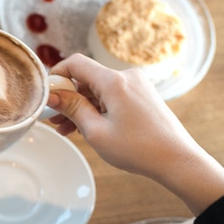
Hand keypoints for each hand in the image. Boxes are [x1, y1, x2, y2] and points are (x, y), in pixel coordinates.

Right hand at [46, 53, 223, 213]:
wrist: (177, 160)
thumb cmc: (138, 149)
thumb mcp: (96, 131)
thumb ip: (72, 108)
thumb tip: (52, 94)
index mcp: (114, 82)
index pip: (76, 63)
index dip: (56, 75)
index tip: (46, 94)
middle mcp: (126, 77)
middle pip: (86, 78)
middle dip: (67, 97)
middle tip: (52, 119)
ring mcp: (136, 85)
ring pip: (97, 90)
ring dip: (80, 106)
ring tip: (66, 129)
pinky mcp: (141, 95)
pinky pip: (111, 97)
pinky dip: (96, 109)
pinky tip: (85, 127)